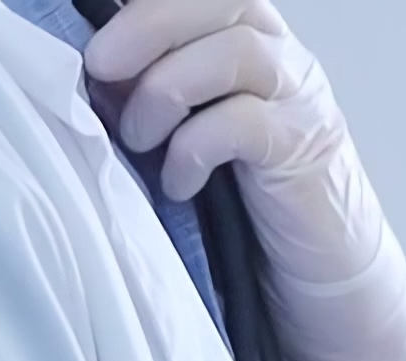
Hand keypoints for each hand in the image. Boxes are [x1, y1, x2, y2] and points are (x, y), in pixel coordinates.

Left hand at [83, 0, 405, 360]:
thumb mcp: (182, 136)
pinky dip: (195, 147)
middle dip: (147, 23)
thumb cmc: (243, 213)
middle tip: (99, 67)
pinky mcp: (305, 149)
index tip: (91, 34)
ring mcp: (298, 99)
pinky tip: (178, 183)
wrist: (321, 287)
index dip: (144, 3)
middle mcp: (278, 55)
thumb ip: (148, 94)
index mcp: (244, 37)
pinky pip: (246, 122)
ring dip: (168, 89)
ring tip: (138, 139)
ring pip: (236, 49)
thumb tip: (84, 74)